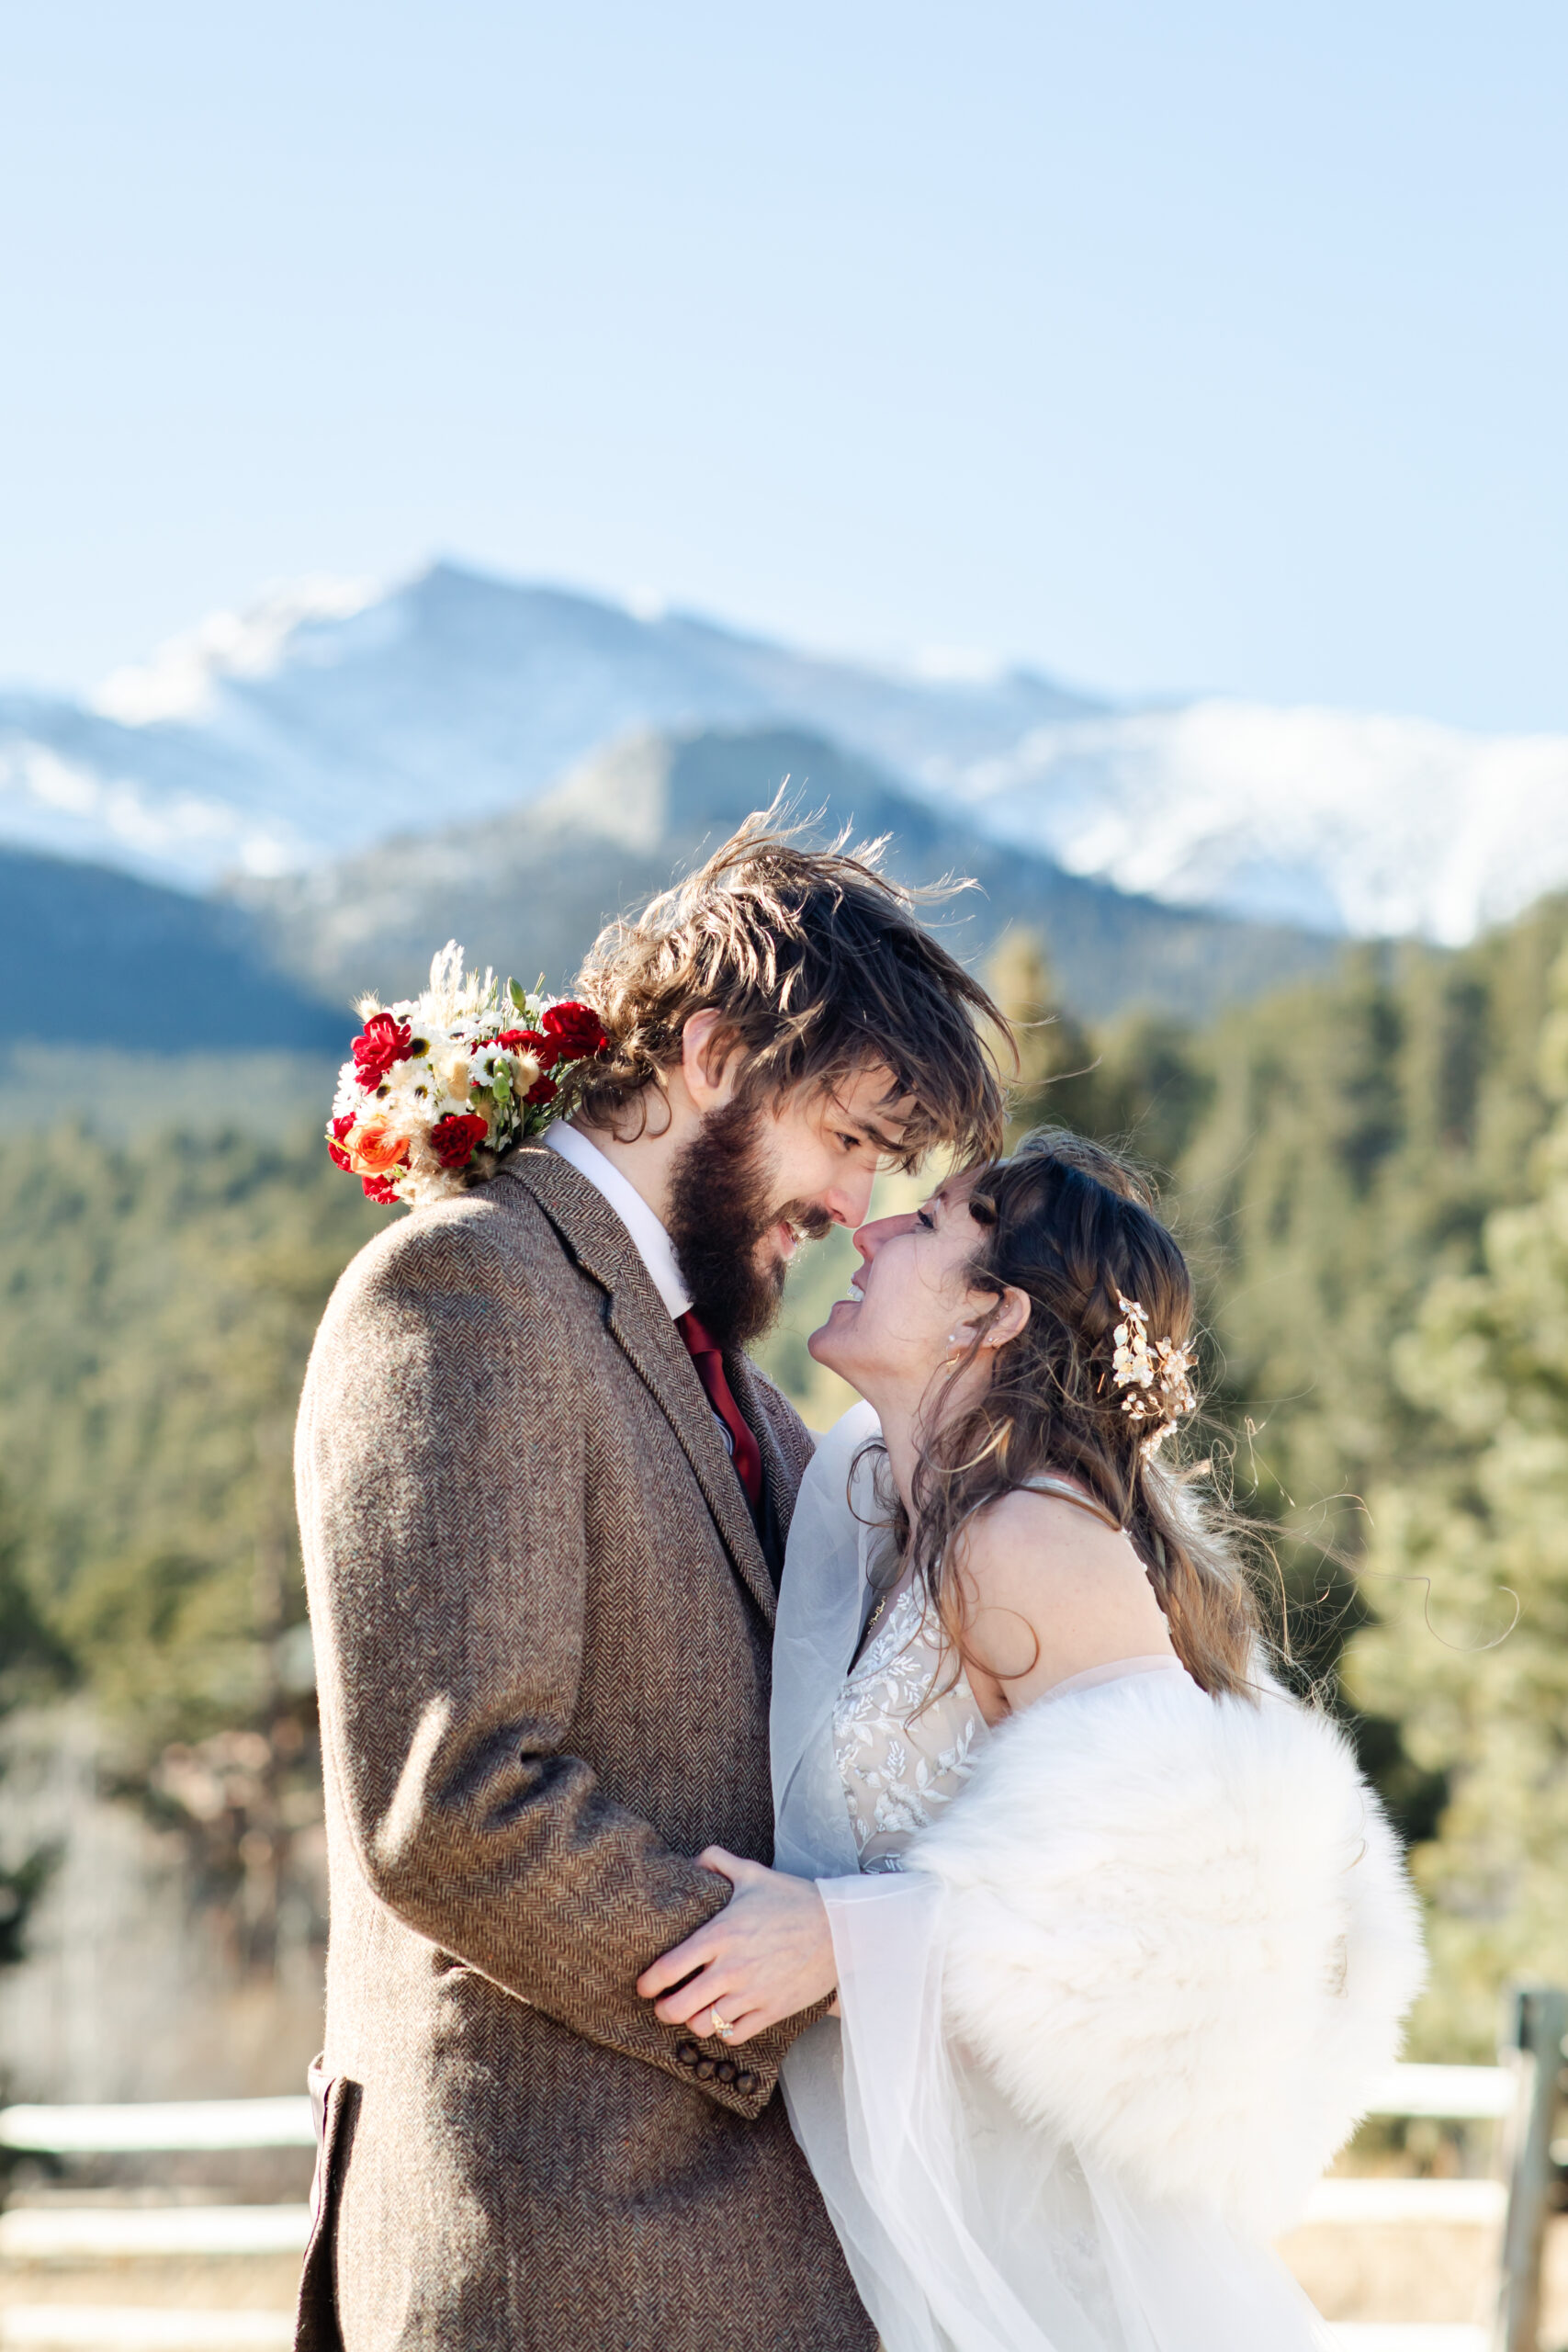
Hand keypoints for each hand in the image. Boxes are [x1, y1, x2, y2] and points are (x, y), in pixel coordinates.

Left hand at [636, 1846, 836, 2045]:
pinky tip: (724, 2018)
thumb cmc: (794, 1899)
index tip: (644, 1986)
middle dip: (663, 2010)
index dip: (648, 1983)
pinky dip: (724, 2031)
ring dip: (693, 2021)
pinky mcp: (771, 2011)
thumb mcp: (753, 1874)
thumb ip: (717, 1861)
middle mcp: (731, 1969)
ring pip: (703, 2026)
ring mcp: (751, 1994)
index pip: (668, 1968)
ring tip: (693, 2012)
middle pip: (678, 2008)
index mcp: (720, 1935)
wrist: (839, 1929)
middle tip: (662, 2005)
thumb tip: (691, 1862)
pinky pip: (734, 2036)